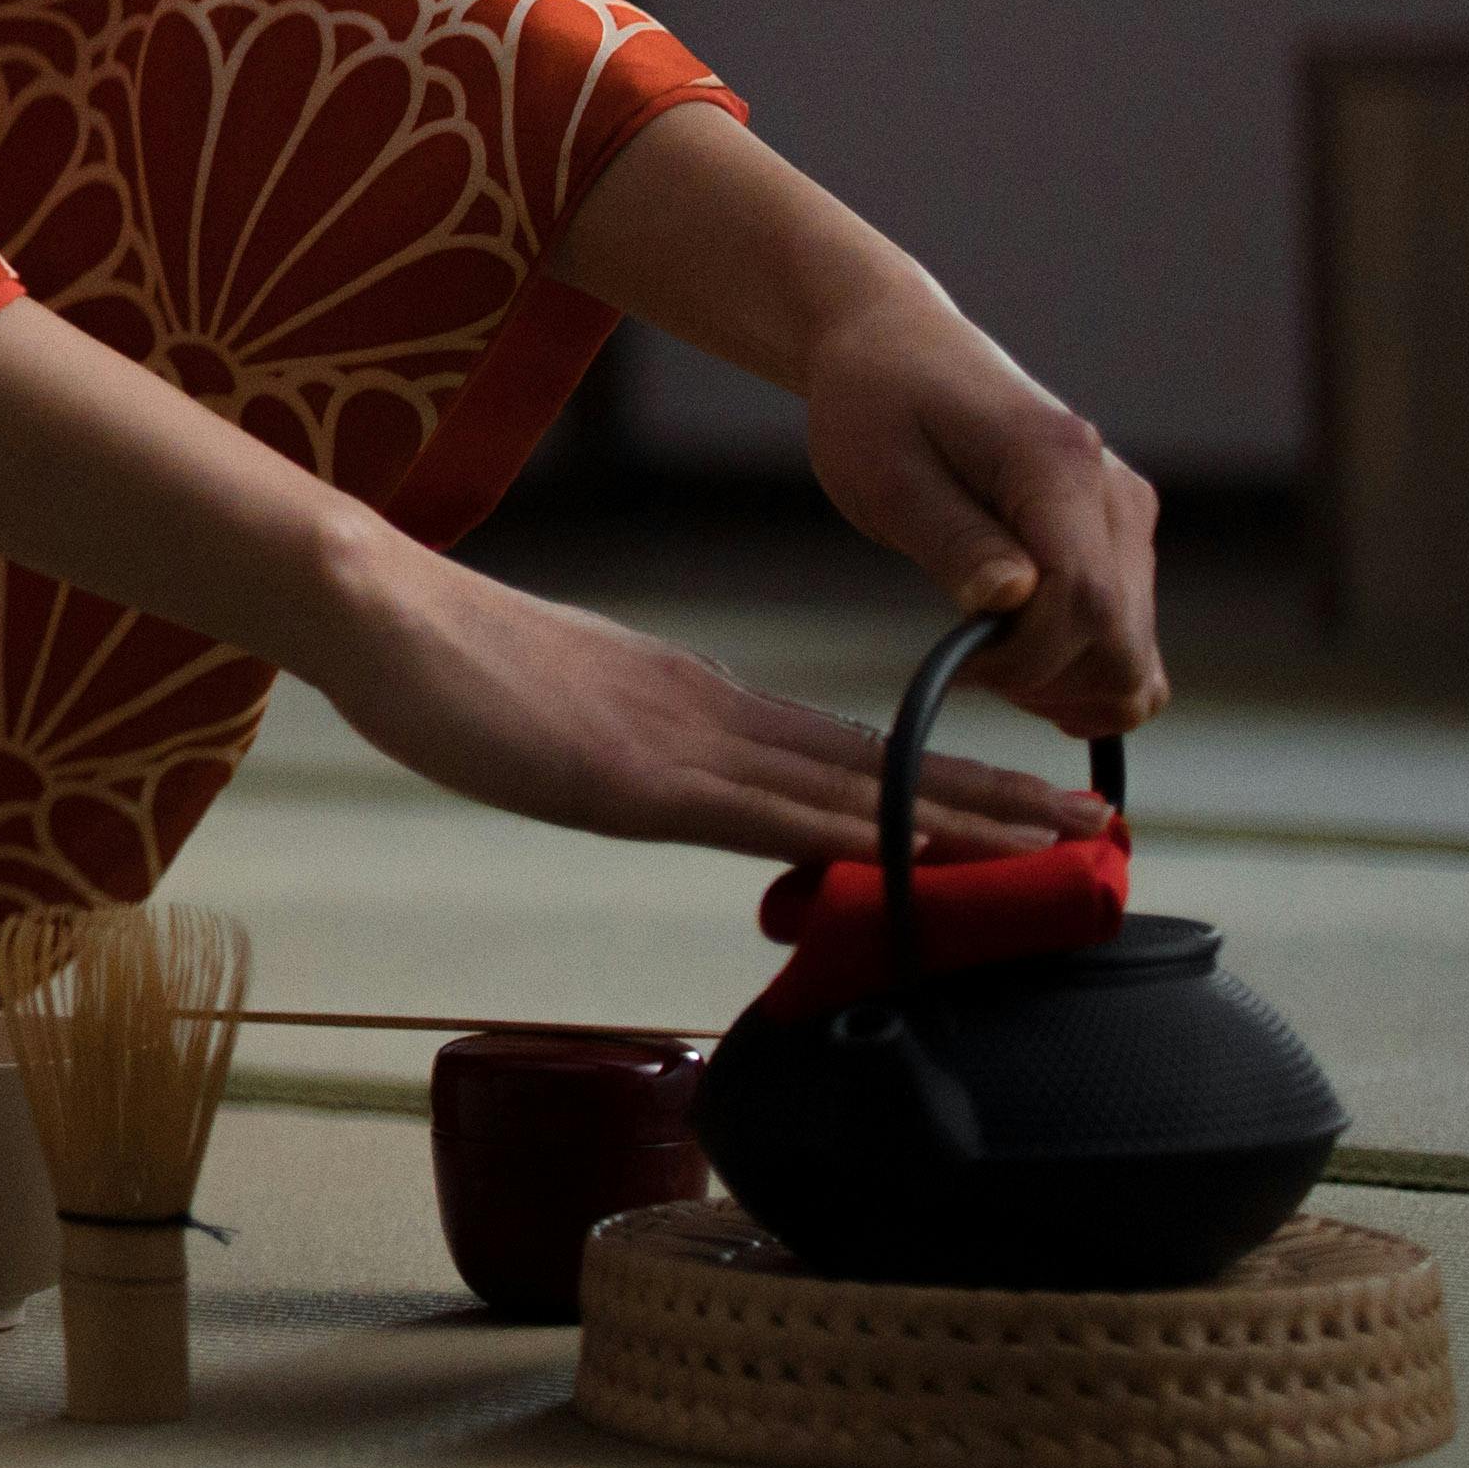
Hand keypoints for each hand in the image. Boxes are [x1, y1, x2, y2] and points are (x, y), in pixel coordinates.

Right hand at [310, 544, 1105, 865]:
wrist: (378, 610)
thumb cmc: (436, 659)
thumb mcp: (550, 711)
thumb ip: (613, 744)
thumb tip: (646, 779)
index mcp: (687, 701)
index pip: (834, 751)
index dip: (932, 780)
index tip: (1012, 802)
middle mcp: (709, 717)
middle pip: (873, 765)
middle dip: (988, 799)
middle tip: (1090, 822)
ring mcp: (682, 747)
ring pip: (853, 790)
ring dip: (964, 819)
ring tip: (1055, 840)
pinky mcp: (643, 780)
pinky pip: (778, 818)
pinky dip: (866, 838)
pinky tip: (924, 857)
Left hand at [550, 103, 1171, 740]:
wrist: (897, 348)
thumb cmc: (876, 406)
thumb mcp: (884, 475)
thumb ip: (950, 540)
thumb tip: (1011, 603)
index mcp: (1058, 466)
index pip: (1083, 600)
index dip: (1025, 659)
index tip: (958, 666)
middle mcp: (1116, 493)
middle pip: (1122, 642)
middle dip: (1046, 680)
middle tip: (968, 666)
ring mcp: (1128, 516)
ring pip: (1136, 652)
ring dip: (1067, 683)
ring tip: (988, 658)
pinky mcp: (1122, 536)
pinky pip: (1133, 636)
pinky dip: (1091, 671)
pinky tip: (1030, 668)